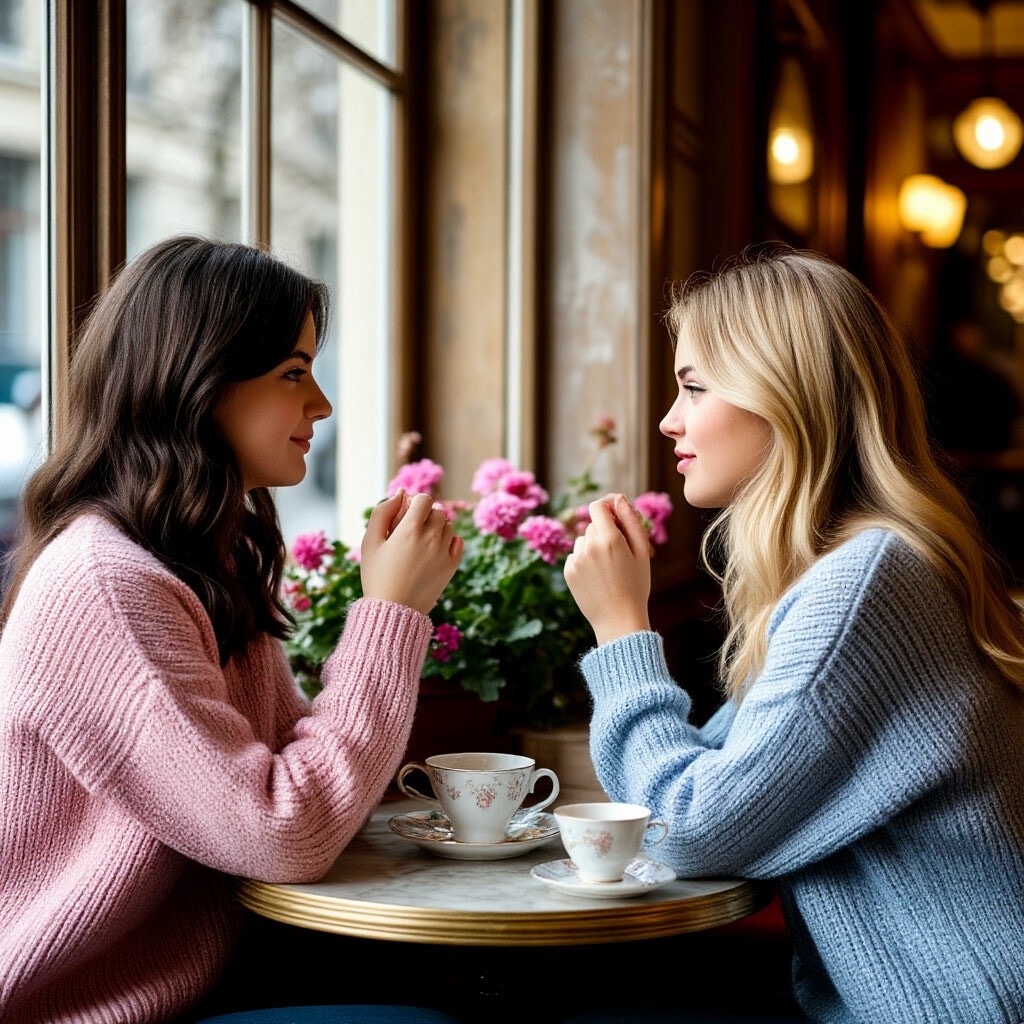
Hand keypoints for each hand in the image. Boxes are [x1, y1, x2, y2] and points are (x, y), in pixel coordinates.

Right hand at [359, 490, 462, 613]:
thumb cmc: (377, 575)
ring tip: (421, 543)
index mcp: (409, 530)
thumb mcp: (370, 542)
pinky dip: (448, 540)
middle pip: (438, 511)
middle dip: (425, 516)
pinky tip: (434, 550)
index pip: (424, 499)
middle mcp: (431, 538)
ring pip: (448, 525)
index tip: (405, 517)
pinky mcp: (451, 566)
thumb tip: (401, 493)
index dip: (414, 504)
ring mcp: (444, 553)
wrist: (393, 610)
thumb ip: (382, 512)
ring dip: (437, 528)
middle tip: (410, 532)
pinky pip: (457, 541)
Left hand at [563, 493, 651, 644]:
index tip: (615, 510)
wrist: (619, 619)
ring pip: (583, 540)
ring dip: (594, 546)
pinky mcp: (568, 571)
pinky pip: (576, 556)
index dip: (607, 504)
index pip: (598, 506)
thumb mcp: (642, 552)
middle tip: (620, 552)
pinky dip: (585, 560)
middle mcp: (588, 546)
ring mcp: (576, 560)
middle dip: (605, 531)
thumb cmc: (636, 585)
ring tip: (608, 568)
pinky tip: (597, 577)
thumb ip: (631, 521)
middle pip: (593, 525)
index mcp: (609, 539)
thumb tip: (620, 499)